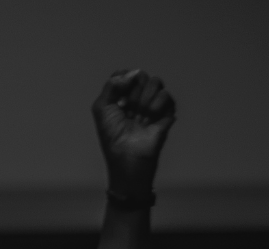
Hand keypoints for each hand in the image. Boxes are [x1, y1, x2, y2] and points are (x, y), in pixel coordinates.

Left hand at [92, 69, 176, 196]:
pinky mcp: (167, 112)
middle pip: (140, 75)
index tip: (117, 100)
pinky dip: (155, 106)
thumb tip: (133, 72)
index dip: (121, 82)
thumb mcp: (101, 108)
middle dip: (132, 92)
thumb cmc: (112, 135)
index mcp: (121, 95)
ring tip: (138, 118)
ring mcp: (153, 103)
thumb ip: (111, 84)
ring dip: (144, 100)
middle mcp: (138, 97)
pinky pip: (166, 95)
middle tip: (127, 109)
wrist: (127, 155)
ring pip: (155, 82)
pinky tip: (148, 120)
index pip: (125, 74)